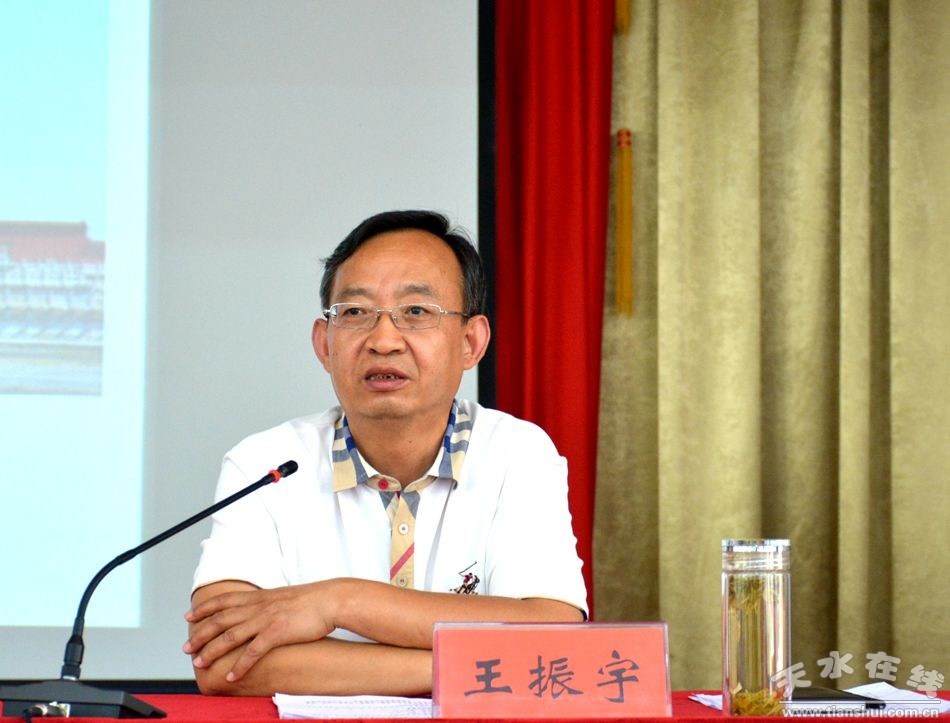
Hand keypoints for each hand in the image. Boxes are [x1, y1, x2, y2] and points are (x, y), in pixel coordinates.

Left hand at [184, 580, 341, 681]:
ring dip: (212, 650)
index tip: (189, 616)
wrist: (330, 600)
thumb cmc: (311, 600)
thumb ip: (267, 603)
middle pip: (221, 620)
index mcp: (259, 597)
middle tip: (186, 647)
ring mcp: (266, 619)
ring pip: (231, 636)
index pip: (224, 601)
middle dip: (201, 634)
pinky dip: (239, 665)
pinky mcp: (277, 632)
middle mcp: (258, 606)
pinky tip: (231, 676)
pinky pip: (253, 652)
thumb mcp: (283, 596)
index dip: (205, 608)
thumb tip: (259, 609)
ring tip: (199, 663)